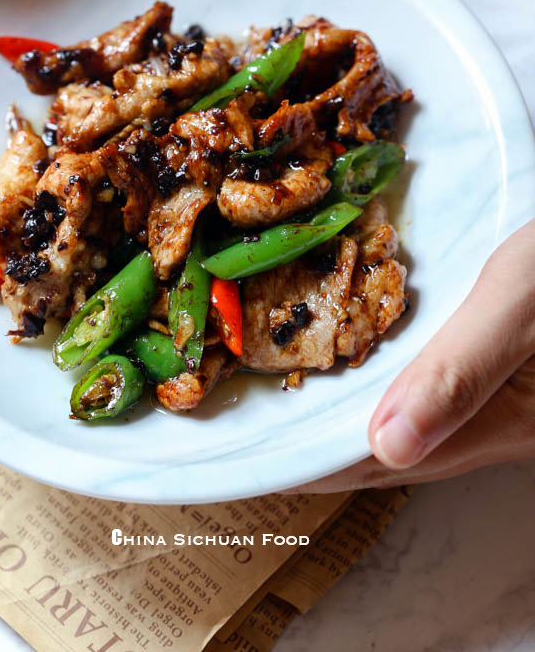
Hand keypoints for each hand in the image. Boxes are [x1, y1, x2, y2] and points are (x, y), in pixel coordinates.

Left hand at [289, 219, 534, 491]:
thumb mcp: (521, 300)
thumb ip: (460, 371)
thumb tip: (388, 446)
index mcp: (501, 422)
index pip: (383, 462)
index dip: (317, 465)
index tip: (258, 467)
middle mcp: (501, 425)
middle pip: (394, 451)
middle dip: (326, 449)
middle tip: (263, 437)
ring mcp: (508, 402)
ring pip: (414, 426)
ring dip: (354, 420)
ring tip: (297, 407)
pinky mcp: (509, 374)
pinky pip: (435, 393)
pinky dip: (389, 388)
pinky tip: (368, 369)